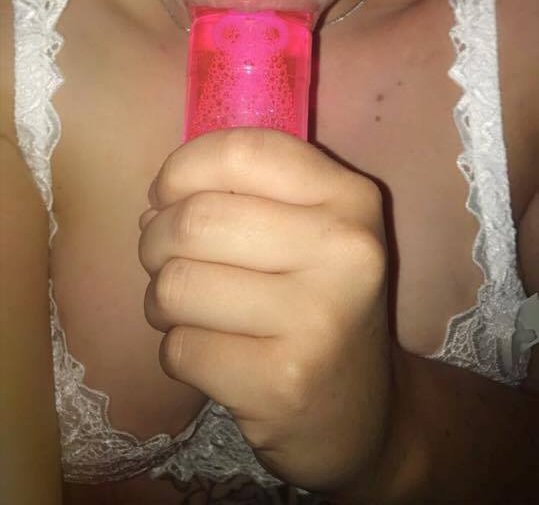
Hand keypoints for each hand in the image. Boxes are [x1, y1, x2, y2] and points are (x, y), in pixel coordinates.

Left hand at [138, 127, 394, 496]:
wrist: (363, 412)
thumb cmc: (317, 300)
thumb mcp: (312, 227)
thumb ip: (245, 191)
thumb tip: (157, 201)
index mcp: (350, 197)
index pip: (241, 152)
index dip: (182, 169)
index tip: (167, 195)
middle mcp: (344, 250)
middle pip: (195, 220)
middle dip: (156, 240)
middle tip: (164, 259)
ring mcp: (317, 320)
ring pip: (177, 285)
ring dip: (161, 299)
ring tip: (186, 309)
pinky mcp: (282, 383)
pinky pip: (180, 348)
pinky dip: (177, 351)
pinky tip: (209, 353)